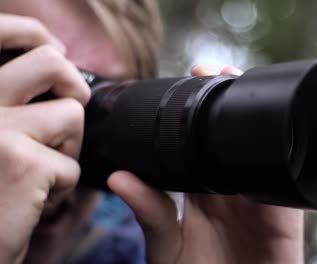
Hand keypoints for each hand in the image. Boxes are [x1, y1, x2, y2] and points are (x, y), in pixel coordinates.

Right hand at [0, 14, 89, 262]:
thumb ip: (12, 100)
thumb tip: (56, 58)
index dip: (34, 33)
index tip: (55, 49)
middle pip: (51, 62)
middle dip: (71, 90)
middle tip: (66, 113)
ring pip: (71, 115)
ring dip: (65, 148)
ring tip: (37, 172)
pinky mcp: (21, 163)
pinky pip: (71, 164)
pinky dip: (62, 186)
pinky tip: (31, 199)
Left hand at [108, 65, 303, 263]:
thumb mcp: (166, 249)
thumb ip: (149, 213)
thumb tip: (120, 177)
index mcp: (203, 193)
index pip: (201, 145)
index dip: (199, 114)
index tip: (192, 80)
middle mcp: (232, 189)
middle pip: (233, 137)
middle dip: (230, 101)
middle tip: (219, 70)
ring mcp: (259, 197)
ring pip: (262, 147)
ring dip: (258, 116)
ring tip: (245, 82)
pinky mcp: (286, 212)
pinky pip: (288, 177)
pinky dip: (287, 153)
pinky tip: (278, 126)